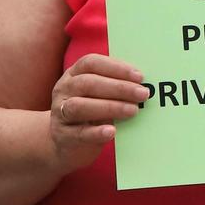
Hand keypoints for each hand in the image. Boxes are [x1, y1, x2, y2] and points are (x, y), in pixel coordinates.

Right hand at [50, 54, 149, 170]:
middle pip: (87, 83)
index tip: (139, 76)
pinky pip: (79, 133)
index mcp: (74, 75)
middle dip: (118, 88)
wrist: (67, 142)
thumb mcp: (99, 95)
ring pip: (79, 106)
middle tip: (143, 94)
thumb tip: (145, 85)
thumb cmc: (91, 112)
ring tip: (133, 110)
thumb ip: (116, 87)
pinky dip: (96, 132)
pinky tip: (112, 131)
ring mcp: (60, 113)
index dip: (116, 67)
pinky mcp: (64, 136)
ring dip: (110, 107)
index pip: (91, 63)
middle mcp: (64, 90)